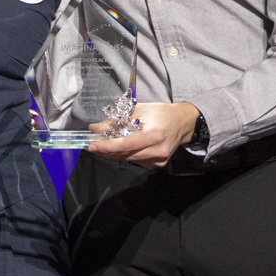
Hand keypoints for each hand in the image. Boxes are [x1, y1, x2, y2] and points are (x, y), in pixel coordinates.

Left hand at [86, 100, 202, 171]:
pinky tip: (123, 147)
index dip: (107, 146)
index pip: (126, 145)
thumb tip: (95, 128)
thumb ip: (116, 120)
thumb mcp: (138, 110)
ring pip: (129, 159)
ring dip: (115, 153)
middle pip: (125, 155)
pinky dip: (126, 154)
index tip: (92, 145)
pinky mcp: (158, 164)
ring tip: (105, 144)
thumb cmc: (161, 113)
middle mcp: (158, 150)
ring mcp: (159, 160)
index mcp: (154, 135)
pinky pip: (136, 161)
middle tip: (94, 144)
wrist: (183, 123)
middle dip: (107, 150)